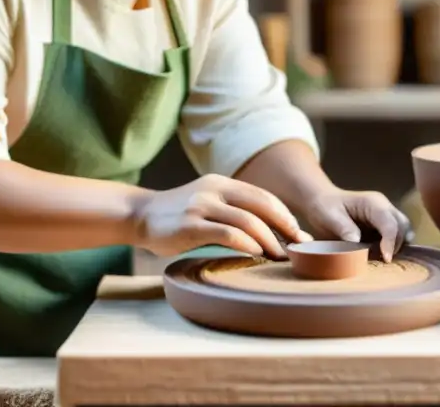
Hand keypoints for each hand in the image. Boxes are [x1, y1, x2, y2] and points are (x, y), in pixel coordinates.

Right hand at [130, 174, 312, 259]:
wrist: (140, 215)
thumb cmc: (178, 216)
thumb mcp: (207, 203)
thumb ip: (231, 210)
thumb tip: (268, 232)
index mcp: (221, 183)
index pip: (263, 196)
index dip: (285, 215)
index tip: (299, 234)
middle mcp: (213, 190)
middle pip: (261, 205)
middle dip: (285, 226)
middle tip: (299, 247)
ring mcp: (201, 206)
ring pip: (247, 221)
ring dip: (269, 240)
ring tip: (280, 256)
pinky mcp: (191, 226)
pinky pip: (227, 234)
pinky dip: (247, 244)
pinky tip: (257, 254)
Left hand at [301, 188, 413, 262]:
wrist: (321, 203)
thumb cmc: (325, 207)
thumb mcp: (330, 217)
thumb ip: (344, 228)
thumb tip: (357, 242)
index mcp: (372, 202)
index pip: (390, 223)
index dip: (390, 242)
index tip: (386, 259)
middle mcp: (384, 207)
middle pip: (402, 227)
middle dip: (395, 245)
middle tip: (382, 261)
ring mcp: (385, 216)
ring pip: (403, 231)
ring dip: (396, 246)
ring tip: (381, 259)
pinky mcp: (383, 226)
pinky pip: (396, 237)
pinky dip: (392, 247)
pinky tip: (380, 256)